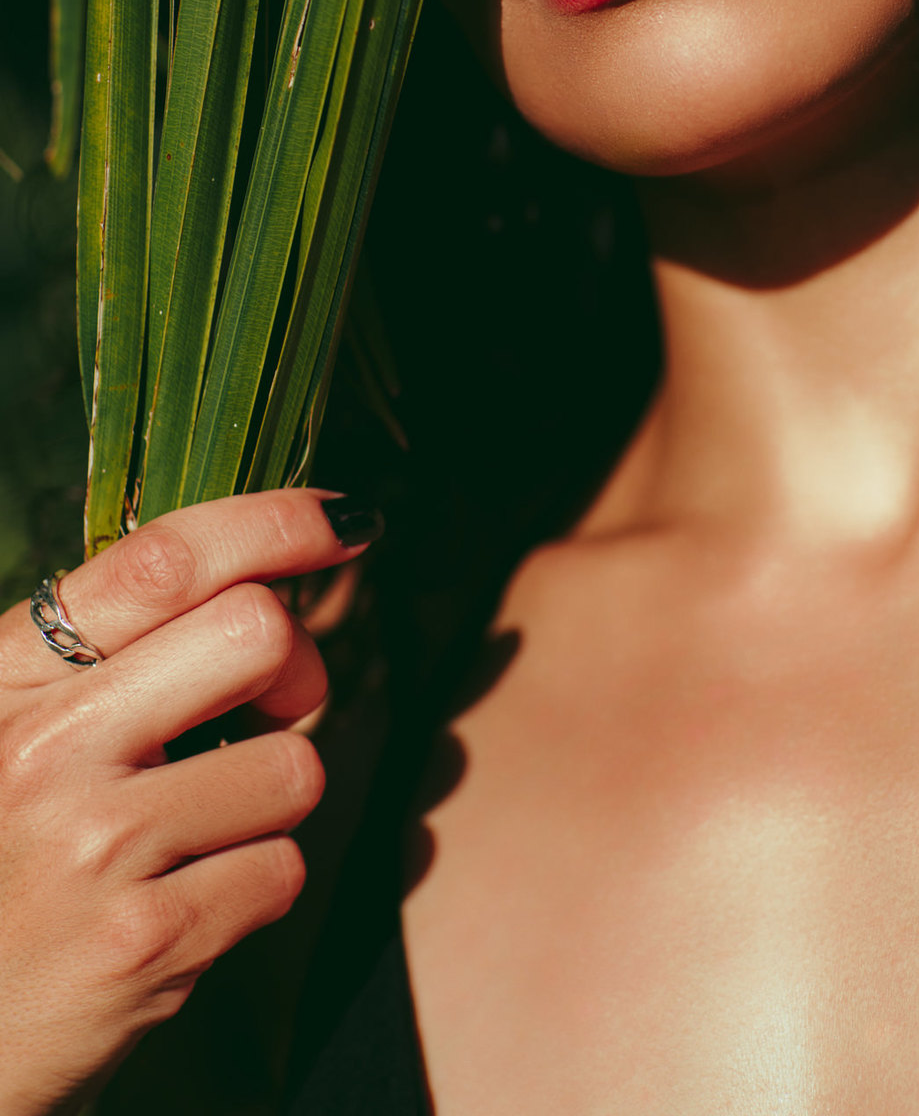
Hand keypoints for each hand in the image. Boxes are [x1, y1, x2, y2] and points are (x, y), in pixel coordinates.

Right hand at [0, 489, 378, 1115]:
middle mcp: (46, 747)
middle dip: (295, 669)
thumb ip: (115, 656)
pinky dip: (255, 887)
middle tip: (269, 712)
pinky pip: (282, 870)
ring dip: (272, 801)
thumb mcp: (20, 730)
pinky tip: (187, 905)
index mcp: (11, 677)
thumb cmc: (6, 863)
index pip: (163, 560)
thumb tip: (268, 585)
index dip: (274, 522)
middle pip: (256, 632)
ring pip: (293, 764)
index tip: (345, 518)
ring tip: (199, 835)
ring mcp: (93, 844)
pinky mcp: (144, 939)